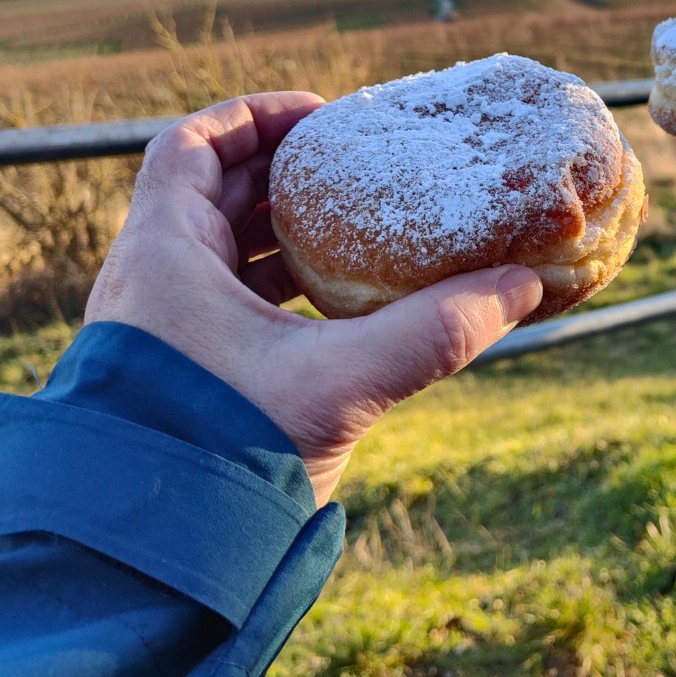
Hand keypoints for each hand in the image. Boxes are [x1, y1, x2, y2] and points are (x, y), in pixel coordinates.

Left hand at [84, 92, 542, 504]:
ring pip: (223, 253)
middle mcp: (153, 286)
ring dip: (287, 234)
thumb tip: (523, 284)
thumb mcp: (341, 383)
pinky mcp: (184, 378)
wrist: (152, 561)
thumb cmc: (223, 455)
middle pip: (214, 195)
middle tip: (355, 167)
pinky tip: (339, 307)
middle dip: (286, 176)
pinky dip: (280, 290)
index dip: (255, 117)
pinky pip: (230, 305)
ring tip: (358, 231)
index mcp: (164, 258)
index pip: (190, 146)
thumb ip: (435, 331)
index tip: (321, 116)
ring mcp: (163, 334)